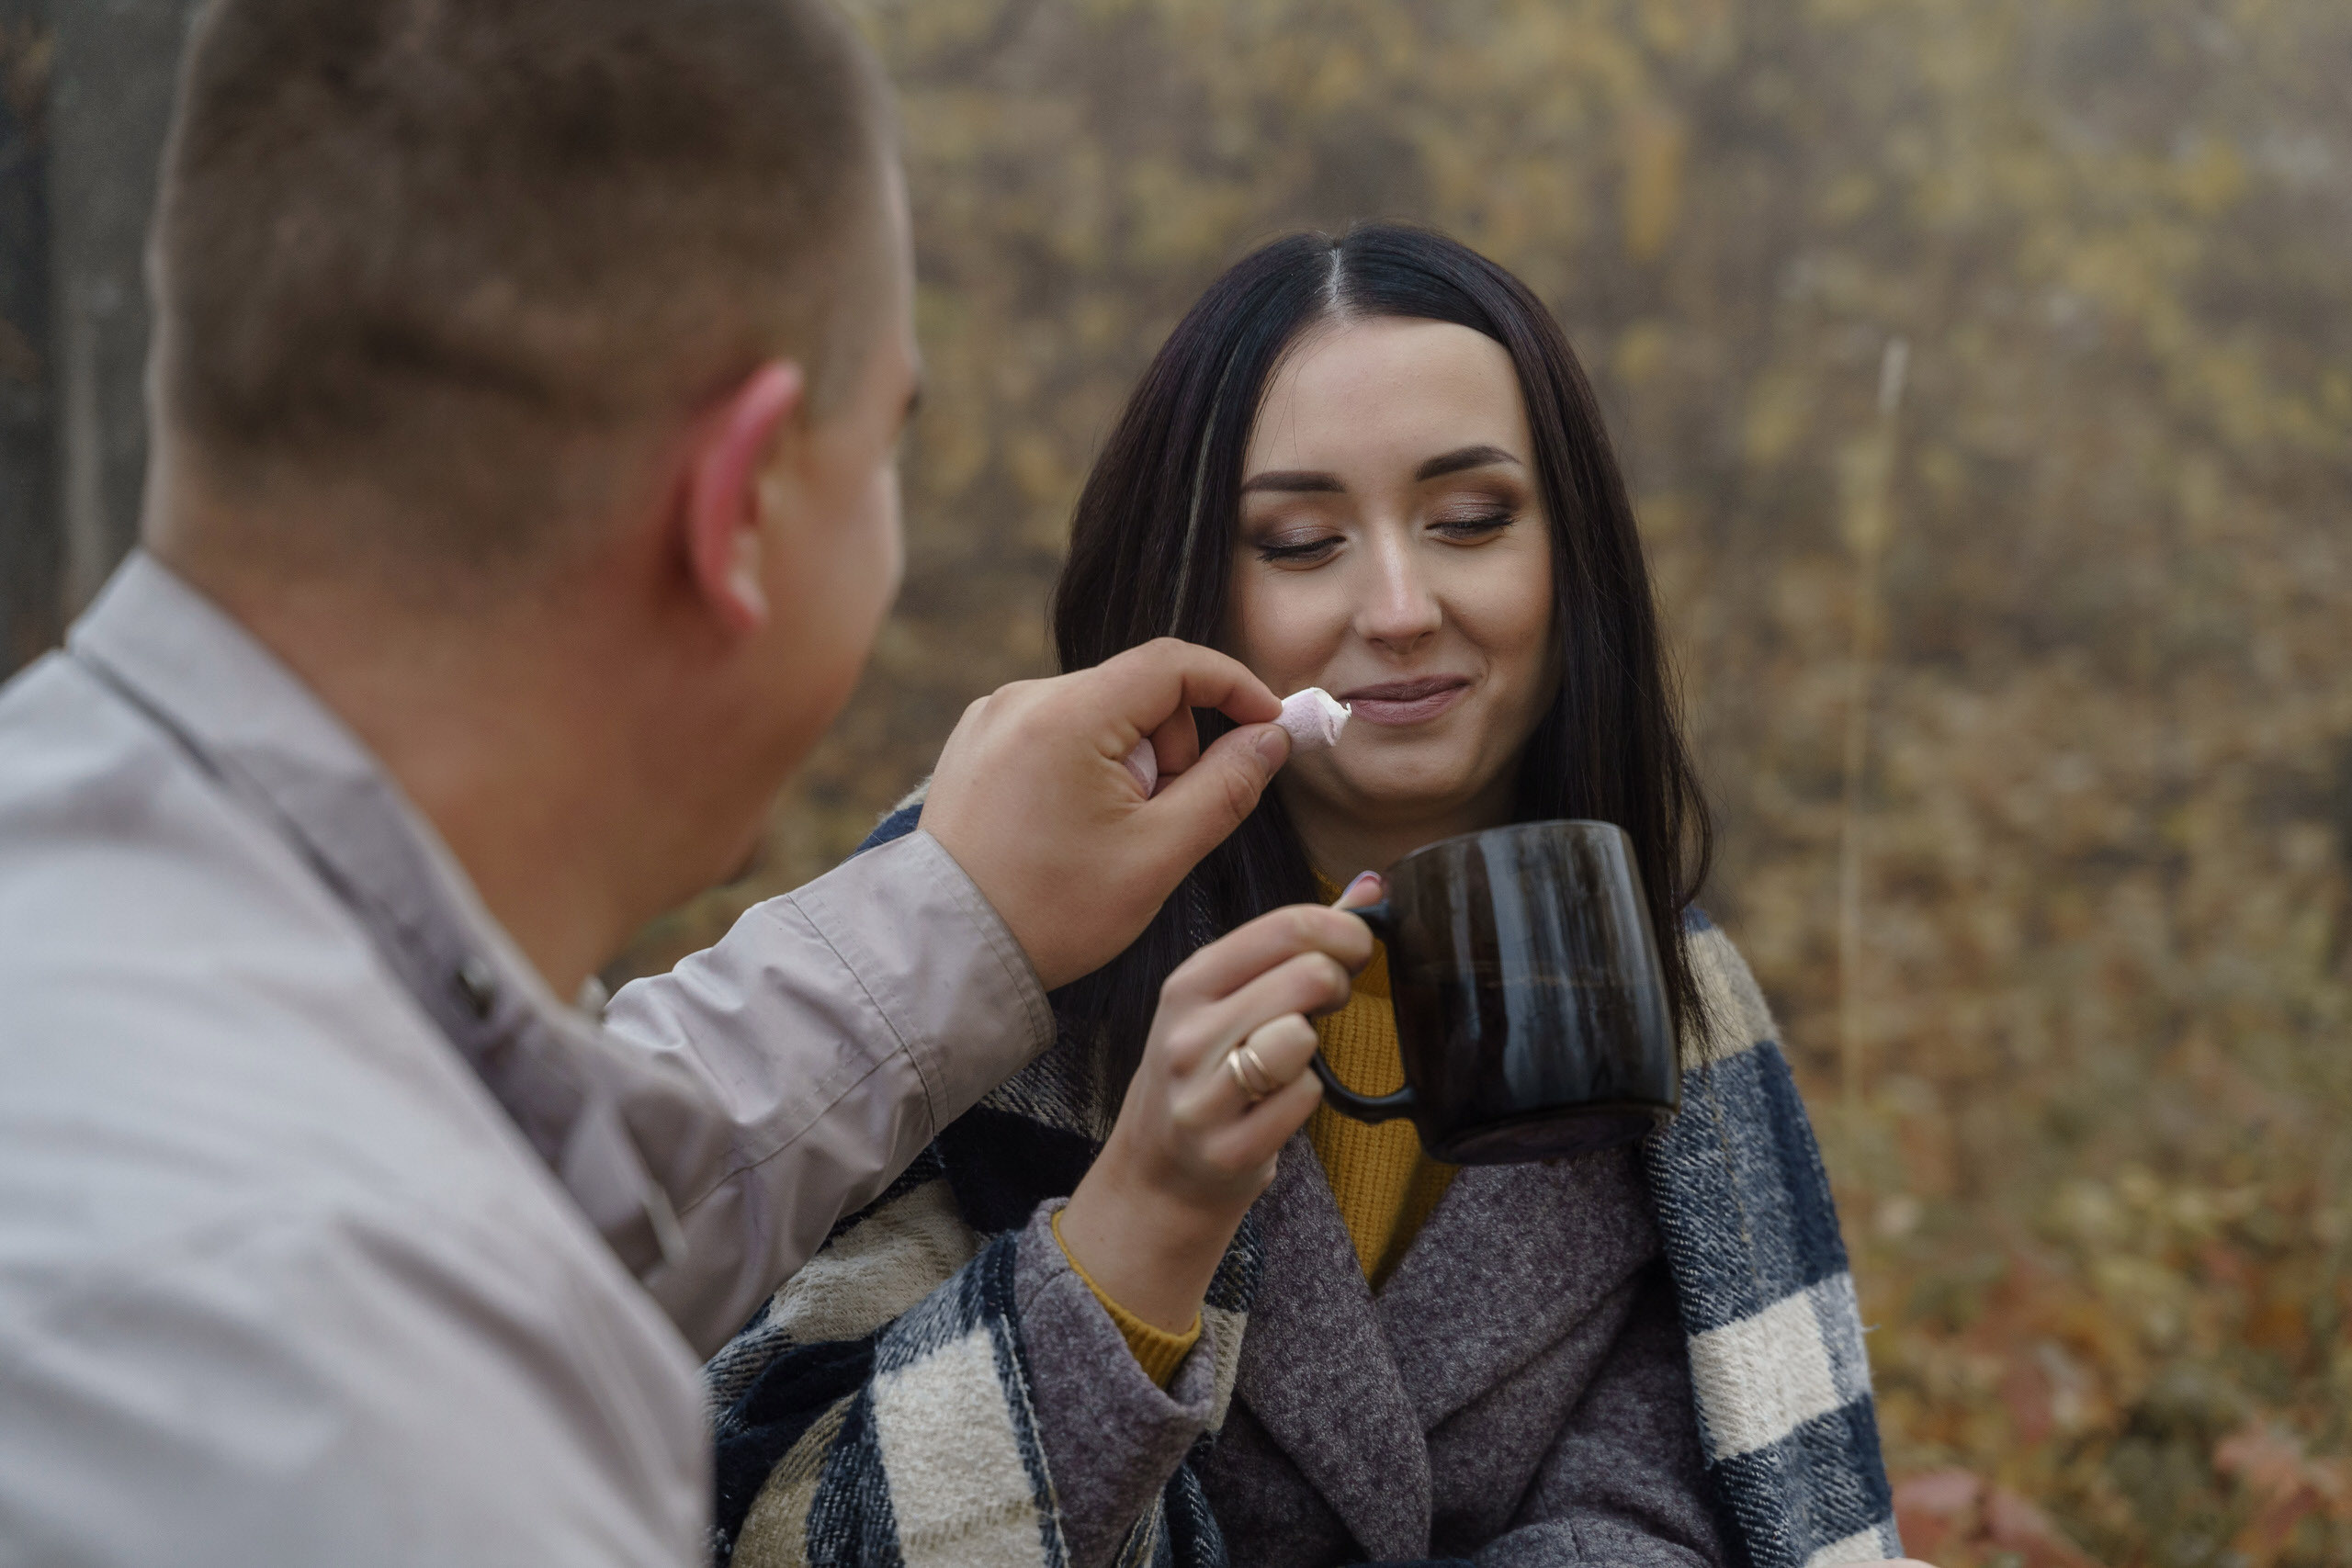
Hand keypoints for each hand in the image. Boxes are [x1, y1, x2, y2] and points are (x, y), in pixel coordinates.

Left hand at [920, 639, 1291, 988]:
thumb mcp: (1159, 855)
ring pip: (1099, 712)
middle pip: (1136, 689)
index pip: (1172, 662)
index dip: (1231, 685)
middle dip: (1173, 746)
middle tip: (1165, 818)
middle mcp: (1021, 698)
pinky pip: (1057, 730)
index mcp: (1066, 715)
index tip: (1266, 723)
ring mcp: (991, 718)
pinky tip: (1075, 826)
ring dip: (1131, 760)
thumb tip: (1270, 737)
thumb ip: (1226, 787)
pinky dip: (1087, 764)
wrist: (947, 952)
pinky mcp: (976, 743)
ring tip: (1112, 831)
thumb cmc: (1052, 912)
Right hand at [1056, 875, 1383, 1330]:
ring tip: (1292, 1055)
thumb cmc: (1206, 1070)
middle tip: (1327, 1002)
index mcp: (1190, 983)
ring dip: (1313, 1046)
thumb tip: (1371, 885)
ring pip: (1299, 1038)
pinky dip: (1306, 1097)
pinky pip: (1303, 1098)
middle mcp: (1187, 1033)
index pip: (1284, 927)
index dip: (1343, 930)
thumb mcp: (1229, 996)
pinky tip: (1278, 1104)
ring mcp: (1202, 1095)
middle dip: (1336, 984)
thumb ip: (1297, 940)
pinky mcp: (1227, 1149)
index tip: (1355, 949)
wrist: (1159, 1172)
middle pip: (1304, 975)